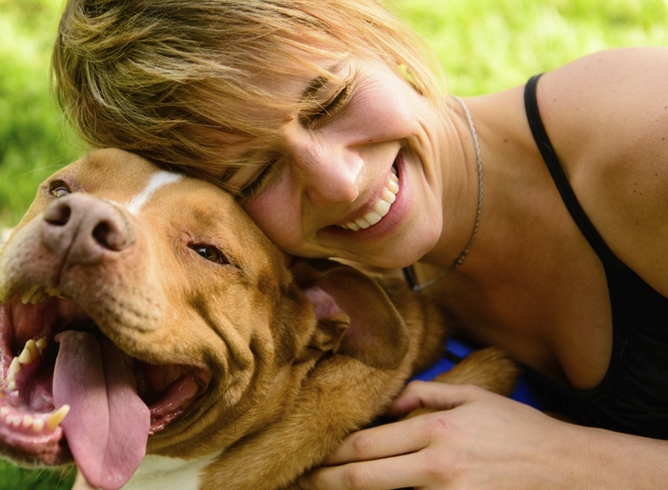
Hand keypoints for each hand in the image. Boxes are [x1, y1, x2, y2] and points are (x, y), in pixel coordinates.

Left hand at [298, 381, 588, 489]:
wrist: (571, 471)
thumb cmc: (522, 431)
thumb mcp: (474, 397)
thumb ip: (425, 395)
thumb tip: (387, 403)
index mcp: (436, 430)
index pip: (366, 443)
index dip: (333, 453)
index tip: (312, 456)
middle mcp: (437, 466)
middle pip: (364, 477)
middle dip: (328, 481)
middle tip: (303, 482)